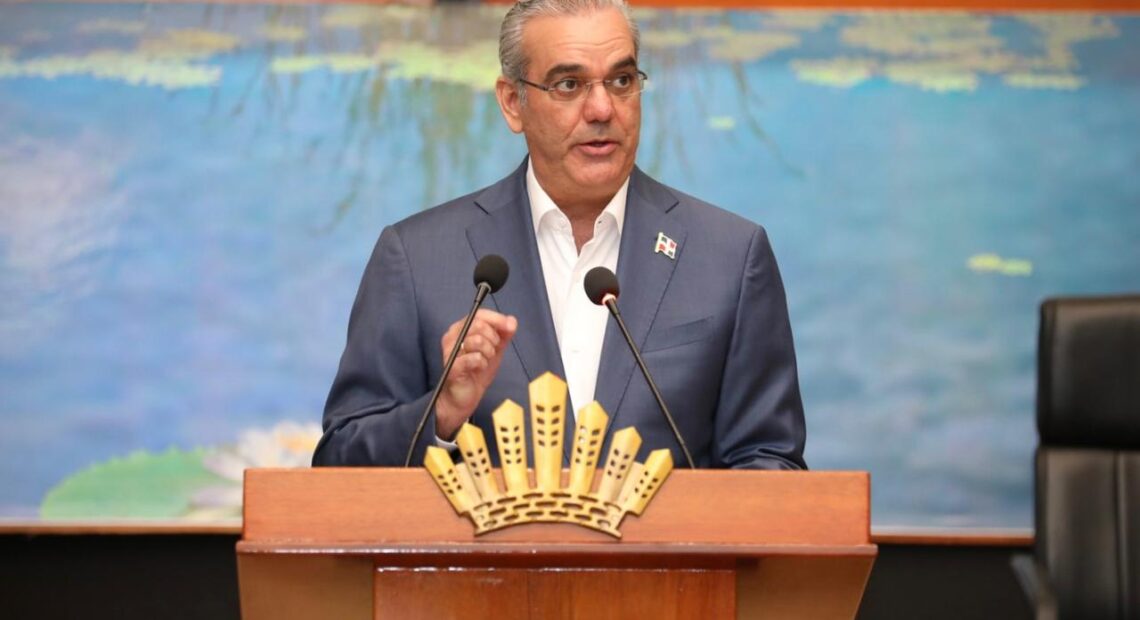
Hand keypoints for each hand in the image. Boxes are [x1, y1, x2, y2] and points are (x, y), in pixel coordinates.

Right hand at [435, 309, 517, 439]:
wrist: (464, 397)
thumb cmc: (476, 371)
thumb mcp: (495, 349)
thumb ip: (503, 334)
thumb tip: (512, 320)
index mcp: (461, 329)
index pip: (479, 314)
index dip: (497, 319)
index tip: (510, 327)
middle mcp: (452, 337)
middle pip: (479, 325)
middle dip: (493, 339)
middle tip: (492, 351)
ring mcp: (450, 351)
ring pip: (477, 340)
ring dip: (488, 352)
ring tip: (485, 360)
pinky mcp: (452, 367)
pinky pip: (475, 358)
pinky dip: (482, 363)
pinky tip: (479, 369)